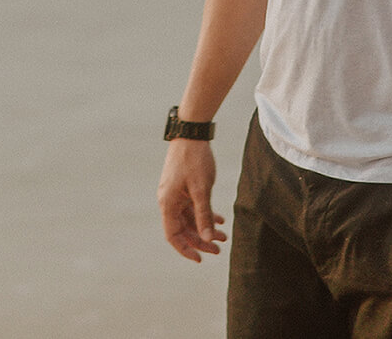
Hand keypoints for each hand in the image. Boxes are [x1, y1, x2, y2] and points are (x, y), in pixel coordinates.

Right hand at [158, 138, 225, 261]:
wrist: (191, 132)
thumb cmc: (194, 159)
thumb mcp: (202, 189)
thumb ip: (204, 215)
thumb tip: (207, 238)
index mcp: (168, 204)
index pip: (173, 235)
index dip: (186, 249)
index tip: (200, 259)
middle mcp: (168, 201)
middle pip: (183, 229)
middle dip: (201, 240)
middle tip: (219, 248)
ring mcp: (175, 194)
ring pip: (190, 218)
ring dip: (205, 227)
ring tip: (224, 235)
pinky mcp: (183, 187)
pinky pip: (193, 207)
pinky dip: (205, 214)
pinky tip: (219, 218)